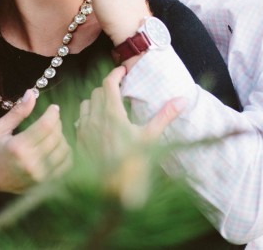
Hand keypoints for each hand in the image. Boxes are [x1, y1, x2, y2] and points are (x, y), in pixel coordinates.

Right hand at [0, 89, 71, 193]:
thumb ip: (17, 112)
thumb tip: (31, 94)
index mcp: (18, 147)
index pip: (46, 125)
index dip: (53, 113)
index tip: (53, 108)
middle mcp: (31, 162)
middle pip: (57, 135)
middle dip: (57, 122)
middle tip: (51, 118)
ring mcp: (40, 175)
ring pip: (64, 149)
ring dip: (61, 137)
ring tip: (52, 133)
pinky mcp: (46, 183)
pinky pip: (66, 164)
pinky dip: (65, 152)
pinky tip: (56, 147)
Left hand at [76, 66, 185, 207]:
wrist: (111, 192)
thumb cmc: (133, 165)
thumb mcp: (151, 138)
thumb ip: (165, 116)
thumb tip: (183, 99)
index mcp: (111, 114)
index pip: (109, 83)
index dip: (116, 73)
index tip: (123, 70)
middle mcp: (94, 118)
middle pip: (97, 91)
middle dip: (109, 87)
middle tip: (121, 90)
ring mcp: (84, 129)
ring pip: (86, 103)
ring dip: (96, 100)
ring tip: (109, 106)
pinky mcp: (79, 141)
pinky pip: (80, 119)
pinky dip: (88, 115)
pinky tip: (98, 124)